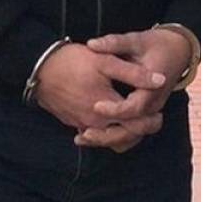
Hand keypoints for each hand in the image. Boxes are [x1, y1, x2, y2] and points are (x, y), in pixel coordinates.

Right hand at [31, 43, 166, 141]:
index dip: (151, 122)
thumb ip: (134, 73)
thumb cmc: (73, 62)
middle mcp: (94, 122)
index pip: (136, 126)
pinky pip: (94, 135)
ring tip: (134, 121)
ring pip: (108, 140)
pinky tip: (112, 122)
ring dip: (123, 134)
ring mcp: (82, 124)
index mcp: (106, 107)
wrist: (40, 67)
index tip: (158, 113)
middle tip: (152, 119)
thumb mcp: (105, 61)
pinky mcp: (73, 123)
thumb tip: (160, 80)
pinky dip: (106, 133)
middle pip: (124, 137)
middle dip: (140, 130)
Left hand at [78, 29, 192, 151]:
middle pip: (134, 129)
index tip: (95, 105)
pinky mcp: (146, 115)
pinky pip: (131, 133)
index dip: (115, 110)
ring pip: (132, 136)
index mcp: (154, 87)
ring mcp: (151, 112)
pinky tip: (91, 132)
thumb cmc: (156, 44)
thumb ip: (114, 43)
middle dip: (108, 134)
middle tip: (84, 132)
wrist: (178, 51)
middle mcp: (154, 104)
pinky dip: (113, 137)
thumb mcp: (136, 39)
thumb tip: (91, 44)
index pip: (135, 107)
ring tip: (82, 137)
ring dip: (109, 139)